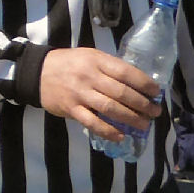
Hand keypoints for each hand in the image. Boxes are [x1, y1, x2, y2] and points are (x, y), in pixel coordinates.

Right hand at [38, 47, 159, 144]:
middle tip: (155, 112)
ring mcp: (79, 94)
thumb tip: (136, 84)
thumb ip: (109, 67)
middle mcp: (89, 77)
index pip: (126, 72)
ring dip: (131, 118)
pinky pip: (92, 122)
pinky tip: (120, 136)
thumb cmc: (68, 63)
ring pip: (110, 109)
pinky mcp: (71, 109)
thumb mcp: (89, 56)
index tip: (156, 92)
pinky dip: (108, 131)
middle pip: (122, 93)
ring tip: (144, 124)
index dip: (144, 84)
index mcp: (96, 61)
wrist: (37, 72)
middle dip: (143, 104)